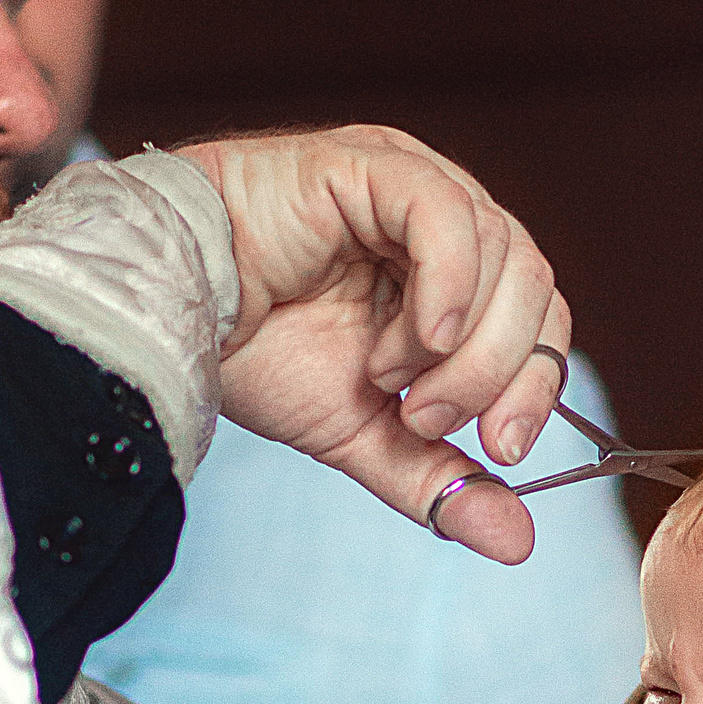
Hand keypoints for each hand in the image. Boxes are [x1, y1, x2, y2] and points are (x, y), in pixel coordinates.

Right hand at [177, 127, 567, 563]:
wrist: (161, 313)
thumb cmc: (251, 353)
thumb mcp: (362, 432)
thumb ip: (438, 478)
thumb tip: (516, 541)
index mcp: (450, 269)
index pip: (541, 316)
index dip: (535, 385)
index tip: (500, 450)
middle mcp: (440, 216)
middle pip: (535, 287)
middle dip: (496, 373)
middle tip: (425, 418)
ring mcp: (410, 180)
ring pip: (504, 254)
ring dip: (460, 344)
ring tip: (387, 379)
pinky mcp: (372, 162)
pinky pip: (448, 216)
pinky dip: (449, 289)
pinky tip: (416, 339)